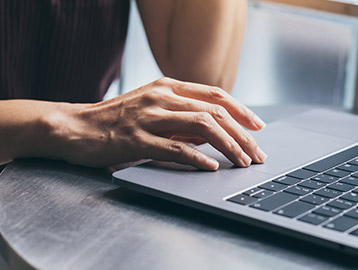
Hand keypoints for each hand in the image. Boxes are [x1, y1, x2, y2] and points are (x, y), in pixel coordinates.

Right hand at [49, 78, 266, 169]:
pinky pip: (174, 147)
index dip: (241, 110)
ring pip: (201, 126)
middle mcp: (161, 97)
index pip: (215, 95)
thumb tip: (215, 133)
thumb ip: (183, 118)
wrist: (75, 126)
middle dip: (242, 134)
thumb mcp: (154, 110)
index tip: (257, 127)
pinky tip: (211, 167)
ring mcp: (148, 116)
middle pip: (214, 112)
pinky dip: (196, 158)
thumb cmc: (117, 120)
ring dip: (227, 145)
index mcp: (167, 87)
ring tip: (241, 162)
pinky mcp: (136, 139)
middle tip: (256, 153)